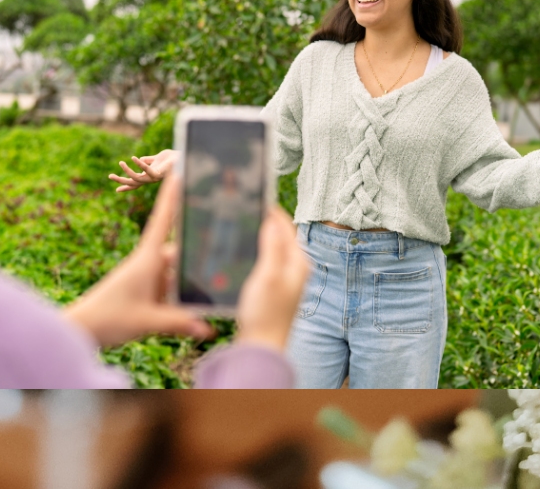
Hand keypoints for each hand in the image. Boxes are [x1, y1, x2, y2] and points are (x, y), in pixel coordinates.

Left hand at [62, 168, 214, 349]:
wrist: (85, 327)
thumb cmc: (110, 318)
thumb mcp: (147, 321)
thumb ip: (178, 322)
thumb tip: (208, 329)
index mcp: (146, 259)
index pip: (162, 222)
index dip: (170, 197)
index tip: (177, 173)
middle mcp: (148, 264)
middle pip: (178, 252)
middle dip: (197, 251)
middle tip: (224, 246)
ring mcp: (147, 278)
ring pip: (176, 273)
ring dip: (191, 280)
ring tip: (216, 285)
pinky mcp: (146, 292)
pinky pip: (170, 288)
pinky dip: (183, 296)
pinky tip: (199, 312)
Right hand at [108, 150, 174, 195]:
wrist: (182, 158)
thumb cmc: (171, 159)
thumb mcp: (157, 159)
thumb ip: (148, 160)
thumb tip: (140, 159)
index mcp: (149, 177)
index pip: (135, 183)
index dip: (126, 186)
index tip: (116, 190)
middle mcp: (150, 180)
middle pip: (133, 183)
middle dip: (121, 181)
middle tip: (109, 175)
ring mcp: (154, 178)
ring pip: (137, 179)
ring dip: (127, 171)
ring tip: (120, 162)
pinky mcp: (159, 174)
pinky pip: (147, 170)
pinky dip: (140, 165)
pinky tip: (133, 158)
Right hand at [233, 206, 310, 352]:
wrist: (260, 347)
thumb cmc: (265, 313)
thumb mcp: (268, 274)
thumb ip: (273, 246)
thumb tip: (272, 219)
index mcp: (298, 262)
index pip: (286, 225)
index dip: (270, 208)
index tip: (252, 193)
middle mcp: (295, 269)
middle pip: (279, 234)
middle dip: (264, 219)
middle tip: (244, 205)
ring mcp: (285, 279)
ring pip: (272, 246)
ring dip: (259, 234)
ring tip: (240, 222)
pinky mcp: (274, 288)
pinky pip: (266, 259)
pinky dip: (256, 250)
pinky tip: (241, 250)